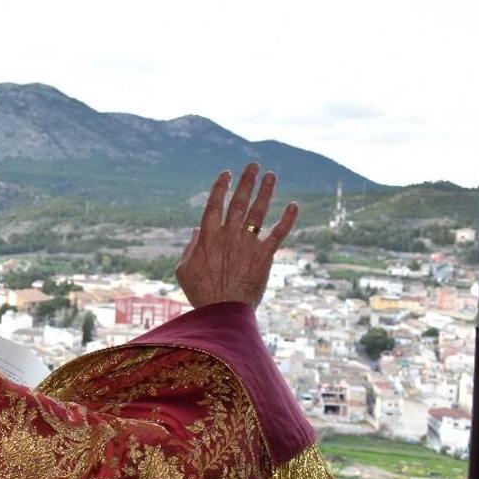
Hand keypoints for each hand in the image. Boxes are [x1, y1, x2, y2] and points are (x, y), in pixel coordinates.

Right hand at [176, 163, 298, 308]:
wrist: (223, 313)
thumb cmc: (201, 293)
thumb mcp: (184, 270)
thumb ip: (190, 248)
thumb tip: (196, 231)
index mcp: (208, 237)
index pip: (214, 204)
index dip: (221, 187)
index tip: (226, 173)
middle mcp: (229, 235)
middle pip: (239, 201)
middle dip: (246, 182)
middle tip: (253, 165)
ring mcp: (247, 244)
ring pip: (258, 212)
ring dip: (266, 192)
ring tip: (271, 176)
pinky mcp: (264, 256)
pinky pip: (278, 233)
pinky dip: (287, 219)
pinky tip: (294, 206)